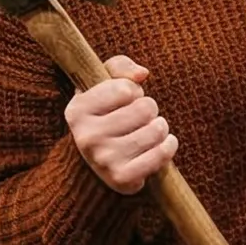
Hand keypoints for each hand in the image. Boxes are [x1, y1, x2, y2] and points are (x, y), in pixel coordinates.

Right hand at [66, 55, 174, 194]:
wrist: (95, 163)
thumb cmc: (105, 113)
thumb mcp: (104, 83)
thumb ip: (120, 66)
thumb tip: (142, 74)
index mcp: (77, 110)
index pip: (125, 88)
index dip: (132, 91)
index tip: (125, 100)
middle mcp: (86, 137)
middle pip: (145, 108)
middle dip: (149, 109)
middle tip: (139, 118)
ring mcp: (103, 160)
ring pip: (156, 130)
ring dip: (160, 127)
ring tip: (149, 130)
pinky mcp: (122, 178)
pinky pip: (161, 155)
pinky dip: (169, 146)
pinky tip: (163, 143)